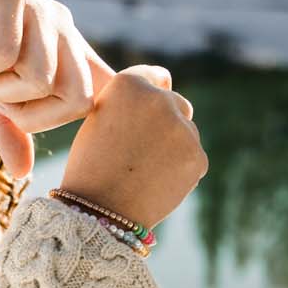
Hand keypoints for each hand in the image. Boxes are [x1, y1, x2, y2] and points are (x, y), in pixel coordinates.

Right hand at [0, 0, 107, 175]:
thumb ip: (9, 126)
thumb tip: (24, 175)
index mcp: (66, 48)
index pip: (94, 97)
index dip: (59, 119)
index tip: (16, 113)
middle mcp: (62, 27)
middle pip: (77, 97)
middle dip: (32, 115)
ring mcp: (41, 8)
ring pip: (42, 77)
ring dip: (0, 88)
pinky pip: (6, 51)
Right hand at [59, 66, 206, 228]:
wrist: (98, 211)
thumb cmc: (91, 166)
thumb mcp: (99, 119)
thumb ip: (129, 103)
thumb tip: (163, 91)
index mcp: (129, 84)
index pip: (155, 75)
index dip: (154, 89)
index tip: (153, 103)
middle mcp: (159, 99)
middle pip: (177, 103)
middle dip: (166, 121)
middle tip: (144, 149)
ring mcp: (182, 128)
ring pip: (187, 132)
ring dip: (174, 145)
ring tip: (145, 171)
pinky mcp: (197, 156)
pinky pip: (193, 157)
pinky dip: (181, 169)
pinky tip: (157, 183)